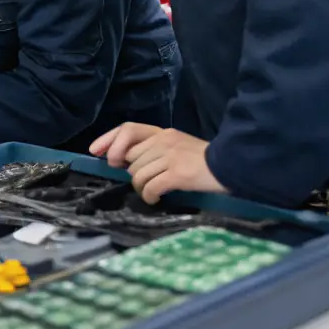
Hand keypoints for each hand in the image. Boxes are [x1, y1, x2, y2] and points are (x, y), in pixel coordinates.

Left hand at [95, 125, 225, 204]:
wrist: (231, 166)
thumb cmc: (204, 161)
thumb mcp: (177, 147)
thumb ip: (154, 149)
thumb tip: (126, 161)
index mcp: (164, 132)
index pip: (128, 129)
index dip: (109, 140)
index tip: (96, 152)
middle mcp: (164, 140)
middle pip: (131, 158)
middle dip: (132, 173)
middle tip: (144, 182)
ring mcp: (170, 156)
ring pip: (138, 174)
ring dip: (141, 187)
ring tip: (153, 192)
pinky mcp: (177, 173)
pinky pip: (150, 187)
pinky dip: (149, 196)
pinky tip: (156, 199)